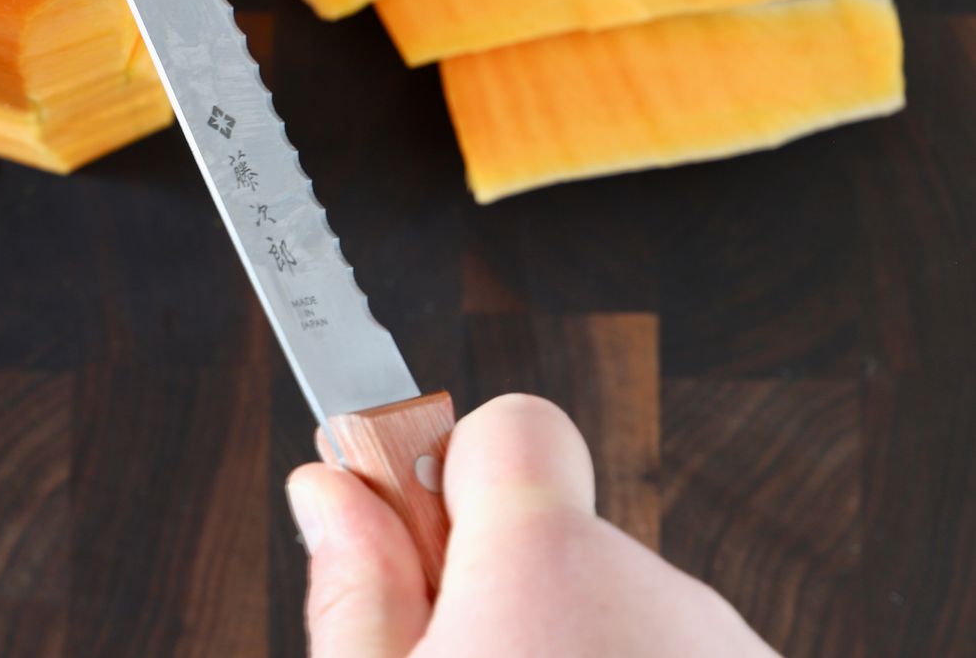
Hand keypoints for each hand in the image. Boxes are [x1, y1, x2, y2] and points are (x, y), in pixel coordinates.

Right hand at [288, 394, 779, 655]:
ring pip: (620, 605)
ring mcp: (730, 650)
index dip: (450, 476)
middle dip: (506, 589)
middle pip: (562, 531)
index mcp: (549, 567)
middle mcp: (659, 591)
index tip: (417, 536)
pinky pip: (677, 653)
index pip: (511, 426)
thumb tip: (332, 482)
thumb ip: (355, 587)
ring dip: (573, 647)